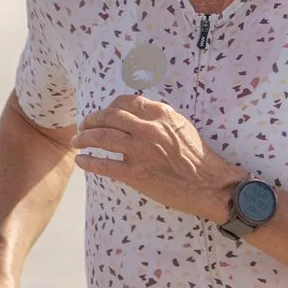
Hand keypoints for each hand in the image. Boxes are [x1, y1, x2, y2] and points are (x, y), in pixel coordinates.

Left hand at [72, 95, 241, 223]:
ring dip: (84, 138)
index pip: (125, 102)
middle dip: (91, 120)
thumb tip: (138, 114)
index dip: (109, 106)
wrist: (210, 185)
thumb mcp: (181, 126)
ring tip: (77, 141)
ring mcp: (140, 151)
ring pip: (101, 137)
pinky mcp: (136, 174)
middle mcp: (147, 129)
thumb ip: (159, 118)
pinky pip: (104, 165)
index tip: (103, 113)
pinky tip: (81, 161)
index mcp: (160, 114)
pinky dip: (89, 162)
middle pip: (109, 117)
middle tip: (83, 126)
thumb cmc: (199, 157)